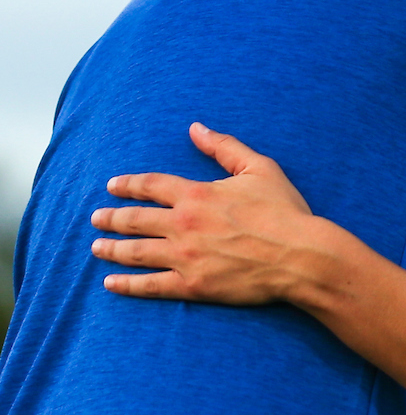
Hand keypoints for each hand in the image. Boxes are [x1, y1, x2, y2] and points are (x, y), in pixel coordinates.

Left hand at [91, 123, 322, 302]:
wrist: (301, 256)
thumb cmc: (285, 212)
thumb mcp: (259, 168)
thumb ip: (225, 147)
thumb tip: (196, 128)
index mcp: (197, 194)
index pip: (151, 186)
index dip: (129, 185)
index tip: (113, 186)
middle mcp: (183, 224)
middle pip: (135, 219)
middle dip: (111, 217)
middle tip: (96, 218)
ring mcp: (185, 257)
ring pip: (136, 252)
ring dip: (111, 248)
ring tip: (97, 247)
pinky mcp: (193, 285)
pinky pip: (151, 286)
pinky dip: (127, 285)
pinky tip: (110, 283)